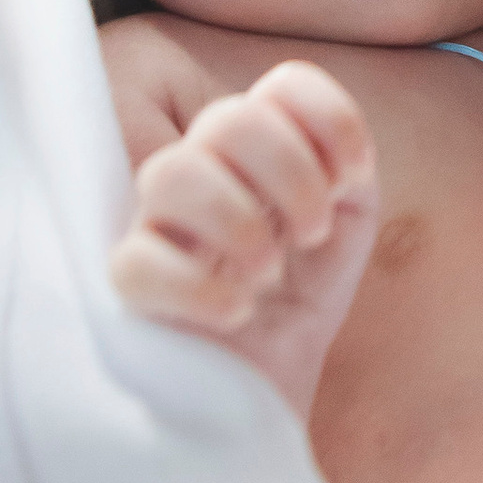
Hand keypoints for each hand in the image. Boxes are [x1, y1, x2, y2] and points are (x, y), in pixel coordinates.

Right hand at [112, 61, 378, 416]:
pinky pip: (138, 261)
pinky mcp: (130, 293)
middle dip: (290, 172)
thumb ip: (349, 173)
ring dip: (240, 220)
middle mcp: (202, 176)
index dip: (328, 117)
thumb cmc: (296, 306)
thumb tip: (334, 159)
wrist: (262, 396)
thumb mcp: (346, 230)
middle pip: (229, 118)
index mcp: (256, 154)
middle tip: (310, 233)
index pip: (282, 86)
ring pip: (171, 172)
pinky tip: (237, 312)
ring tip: (267, 272)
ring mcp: (157, 229)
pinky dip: (199, 285)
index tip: (353, 178)